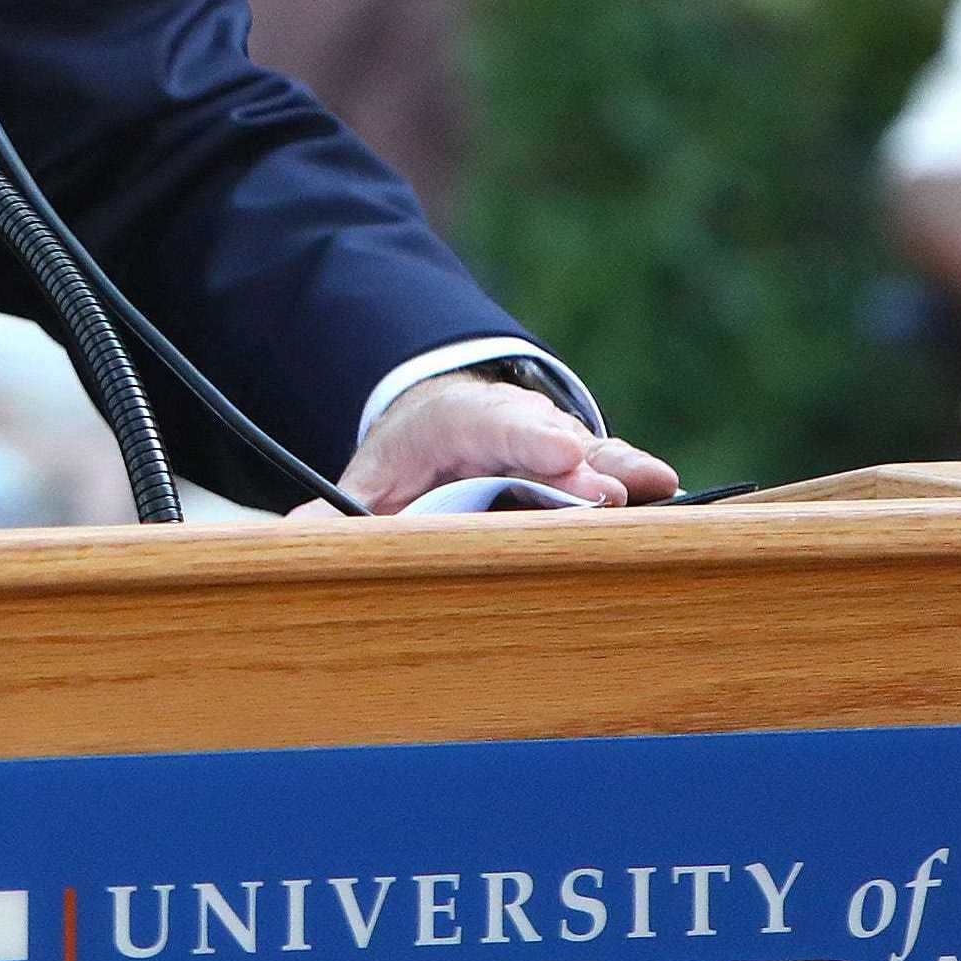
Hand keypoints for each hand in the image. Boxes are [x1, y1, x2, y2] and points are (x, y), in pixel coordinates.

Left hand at [289, 372, 680, 519]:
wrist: (449, 420)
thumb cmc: (416, 456)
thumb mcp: (375, 477)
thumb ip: (344, 509)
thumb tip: (294, 540)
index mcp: (458, 421)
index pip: (494, 424)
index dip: (528, 439)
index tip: (559, 452)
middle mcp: (517, 424)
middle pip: (549, 444)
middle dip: (574, 468)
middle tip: (601, 491)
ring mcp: (557, 442)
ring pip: (591, 452)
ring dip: (618, 470)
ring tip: (650, 485)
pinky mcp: (589, 466)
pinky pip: (615, 468)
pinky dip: (638, 478)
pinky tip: (666, 489)